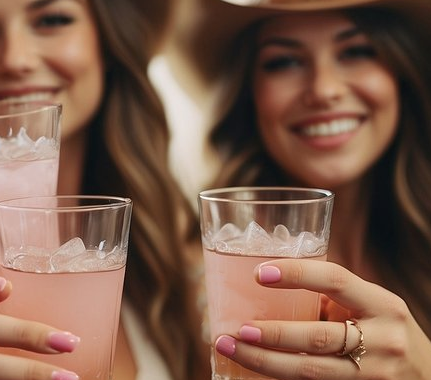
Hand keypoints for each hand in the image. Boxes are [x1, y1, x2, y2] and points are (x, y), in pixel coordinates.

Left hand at [213, 259, 430, 378]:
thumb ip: (331, 300)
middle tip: (236, 329)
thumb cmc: (385, 332)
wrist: (426, 377)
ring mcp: (373, 373)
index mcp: (383, 305)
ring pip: (310, 370)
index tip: (258, 273)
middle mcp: (383, 339)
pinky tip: (253, 370)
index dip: (296, 274)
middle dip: (273, 333)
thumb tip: (265, 289)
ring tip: (231, 347)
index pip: (336, 280)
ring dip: (265, 361)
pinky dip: (280, 378)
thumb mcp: (371, 309)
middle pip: (318, 337)